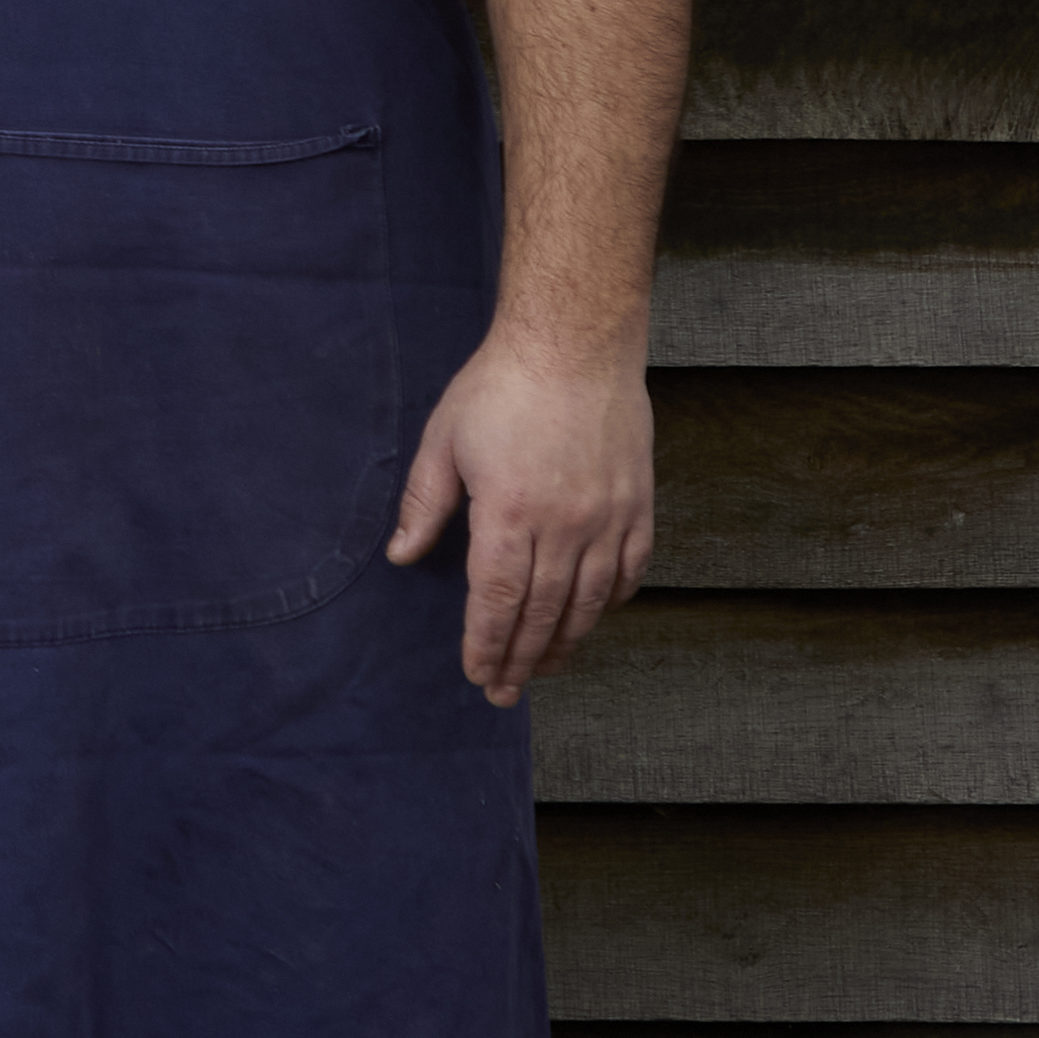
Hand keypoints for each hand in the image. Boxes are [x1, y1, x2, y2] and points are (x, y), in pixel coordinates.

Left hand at [386, 326, 653, 706]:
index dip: (487, 644)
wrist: (575, 344)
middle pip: (543, 612)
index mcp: (510, 514)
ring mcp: (608, 517)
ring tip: (547, 669)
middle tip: (507, 693)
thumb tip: (399, 555)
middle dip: (522, 659)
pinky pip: (631, 569)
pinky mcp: (638, 504)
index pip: (497, 600)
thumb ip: (424, 505)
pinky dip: (612, 601)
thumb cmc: (500, 388)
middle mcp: (565, 525)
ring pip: (590, 601)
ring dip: (567, 641)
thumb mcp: (442, 441)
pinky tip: (595, 617)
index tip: (478, 675)